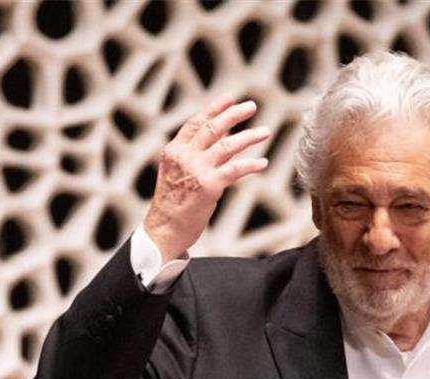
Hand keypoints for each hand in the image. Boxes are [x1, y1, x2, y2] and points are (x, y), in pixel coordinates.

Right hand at [143, 96, 270, 261]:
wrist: (165, 229)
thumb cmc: (174, 204)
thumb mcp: (179, 173)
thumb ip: (197, 156)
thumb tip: (224, 141)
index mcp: (175, 151)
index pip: (196, 123)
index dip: (214, 108)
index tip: (230, 98)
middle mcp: (184, 156)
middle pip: (212, 128)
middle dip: (234, 114)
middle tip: (251, 106)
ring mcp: (196, 170)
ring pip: (226, 145)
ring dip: (249, 137)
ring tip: (265, 131)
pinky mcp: (209, 186)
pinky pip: (234, 169)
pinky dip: (250, 164)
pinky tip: (262, 162)